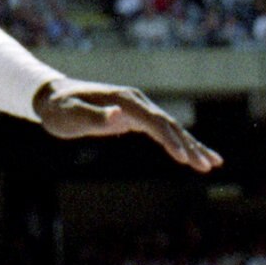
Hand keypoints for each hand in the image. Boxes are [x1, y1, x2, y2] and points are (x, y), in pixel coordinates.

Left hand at [35, 80, 219, 173]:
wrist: (52, 96)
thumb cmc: (59, 109)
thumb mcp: (71, 116)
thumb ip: (94, 117)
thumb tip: (119, 115)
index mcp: (125, 101)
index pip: (155, 122)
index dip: (171, 141)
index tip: (185, 159)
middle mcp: (136, 102)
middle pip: (170, 125)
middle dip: (190, 147)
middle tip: (208, 167)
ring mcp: (137, 108)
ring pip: (171, 128)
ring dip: (192, 146)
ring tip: (213, 164)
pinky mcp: (135, 117)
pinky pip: (162, 131)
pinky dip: (179, 143)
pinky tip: (192, 156)